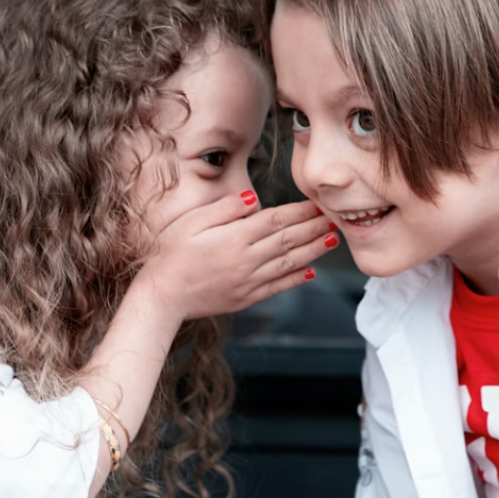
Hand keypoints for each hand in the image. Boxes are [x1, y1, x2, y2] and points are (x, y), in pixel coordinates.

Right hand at [135, 191, 336, 321]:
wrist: (162, 296)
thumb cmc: (170, 254)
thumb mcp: (191, 222)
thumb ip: (224, 209)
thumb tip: (254, 199)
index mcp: (234, 238)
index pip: (276, 220)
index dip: (300, 211)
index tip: (318, 204)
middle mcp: (247, 260)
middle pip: (288, 240)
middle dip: (314, 228)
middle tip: (336, 218)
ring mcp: (248, 281)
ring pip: (288, 263)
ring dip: (313, 251)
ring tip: (332, 241)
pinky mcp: (245, 298)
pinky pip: (277, 287)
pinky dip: (295, 279)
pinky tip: (310, 273)